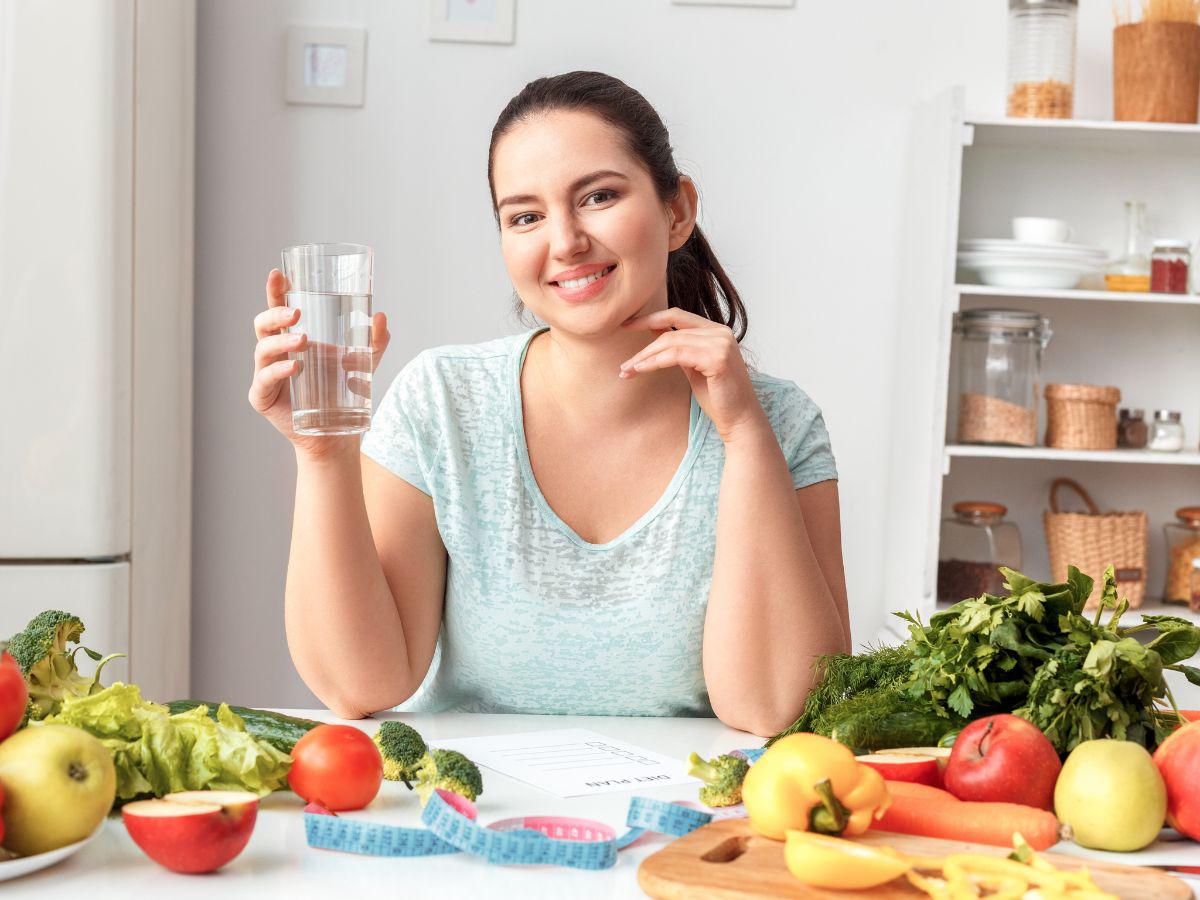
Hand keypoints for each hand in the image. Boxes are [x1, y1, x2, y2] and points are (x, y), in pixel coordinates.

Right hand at [249, 269, 389, 456]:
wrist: (336, 433)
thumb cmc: (343, 393)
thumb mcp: (365, 363)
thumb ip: (374, 341)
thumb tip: (381, 316)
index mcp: (292, 338)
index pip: (278, 309)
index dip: (275, 291)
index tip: (278, 274)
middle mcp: (274, 353)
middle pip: (263, 325)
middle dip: (275, 314)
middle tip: (296, 314)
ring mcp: (265, 374)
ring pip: (262, 349)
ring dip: (281, 342)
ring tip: (302, 341)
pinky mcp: (262, 396)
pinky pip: (264, 379)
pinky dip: (277, 371)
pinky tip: (293, 367)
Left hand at [619, 308, 766, 442]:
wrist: (739, 420)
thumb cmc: (717, 398)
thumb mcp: (694, 367)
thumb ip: (680, 348)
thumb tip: (655, 333)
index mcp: (716, 330)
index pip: (677, 315)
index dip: (650, 317)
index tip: (627, 325)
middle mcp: (721, 332)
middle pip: (670, 328)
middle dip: (642, 341)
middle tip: (623, 358)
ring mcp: (720, 344)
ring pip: (671, 341)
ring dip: (644, 356)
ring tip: (627, 369)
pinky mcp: (717, 358)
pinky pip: (676, 355)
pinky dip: (654, 362)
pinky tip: (640, 370)